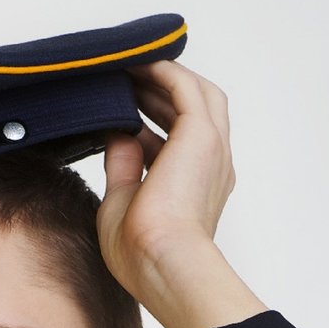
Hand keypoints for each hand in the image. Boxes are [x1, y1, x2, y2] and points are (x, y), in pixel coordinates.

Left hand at [98, 61, 266, 327]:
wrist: (163, 264)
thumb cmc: (142, 253)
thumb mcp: (122, 202)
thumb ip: (122, 166)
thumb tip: (116, 134)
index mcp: (198, 187)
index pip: (175, 141)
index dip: (149, 120)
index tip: (123, 108)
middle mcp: (212, 165)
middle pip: (195, 110)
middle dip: (161, 91)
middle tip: (127, 78)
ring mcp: (212, 149)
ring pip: (197, 94)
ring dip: (167, 77)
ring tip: (133, 64)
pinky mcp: (202, 136)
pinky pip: (185, 88)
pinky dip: (164, 72)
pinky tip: (139, 63)